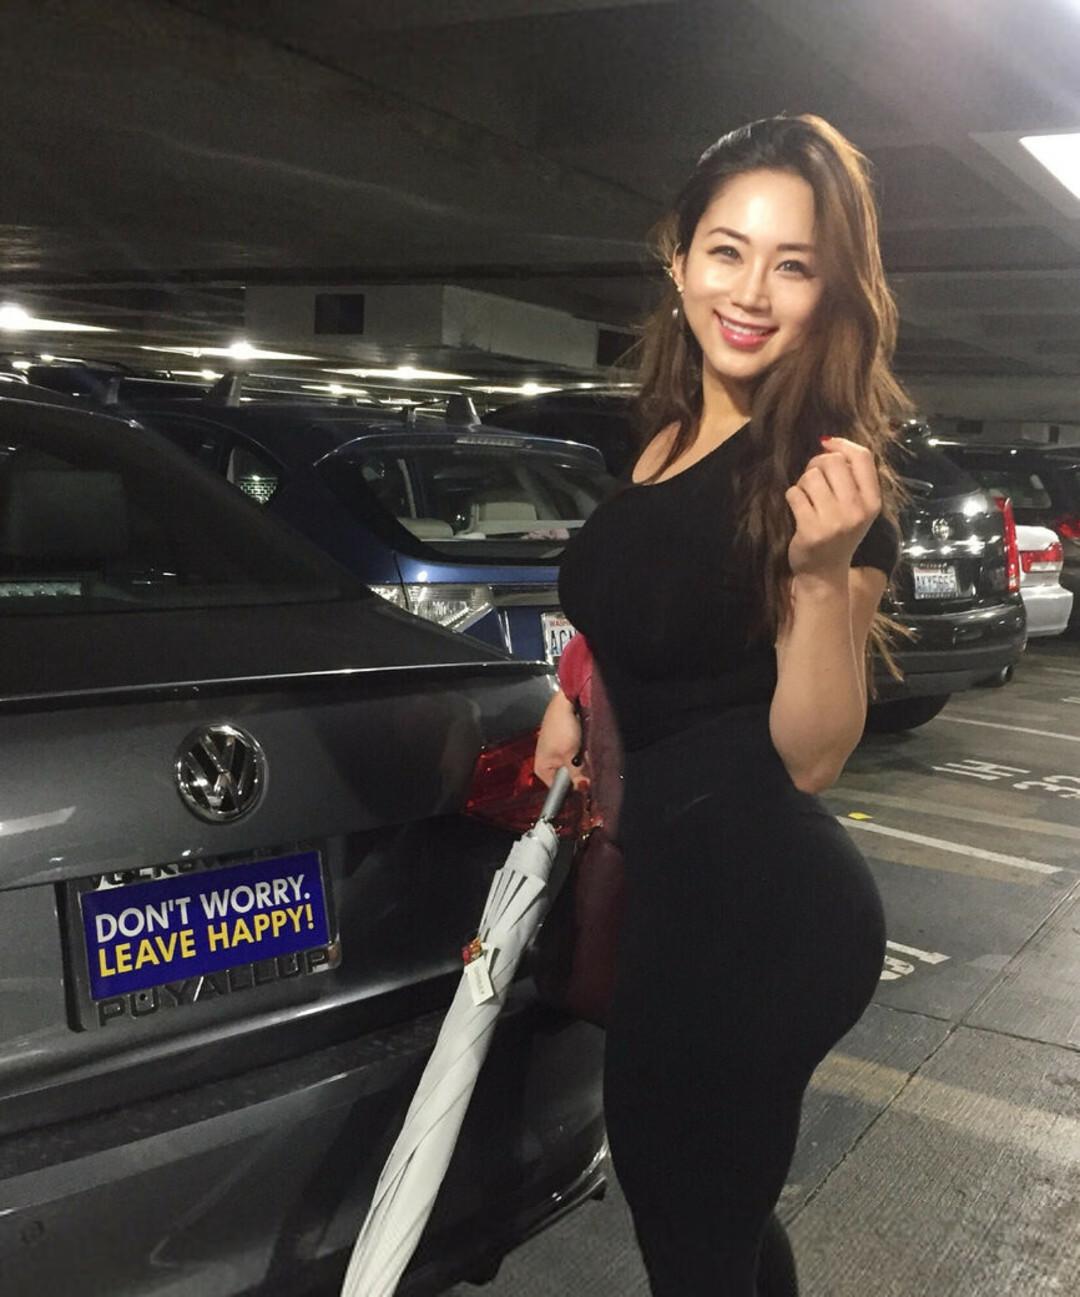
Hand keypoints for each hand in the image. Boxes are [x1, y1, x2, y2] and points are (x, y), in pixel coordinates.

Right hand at [533, 691, 590, 791]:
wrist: (565, 702)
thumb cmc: (560, 726)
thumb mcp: (570, 754)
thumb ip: (576, 774)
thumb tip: (583, 789)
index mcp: (542, 769)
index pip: (559, 790)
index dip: (573, 788)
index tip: (585, 785)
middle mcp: (548, 763)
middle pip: (569, 779)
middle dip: (580, 773)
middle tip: (583, 759)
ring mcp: (557, 754)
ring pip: (575, 767)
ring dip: (583, 762)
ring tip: (583, 749)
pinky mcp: (566, 746)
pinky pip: (577, 757)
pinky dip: (583, 753)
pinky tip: (584, 745)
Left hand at [785, 436, 881, 579]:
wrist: (824, 572)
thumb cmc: (839, 533)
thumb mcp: (857, 507)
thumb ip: (851, 477)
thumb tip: (828, 442)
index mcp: (872, 501)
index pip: (862, 457)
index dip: (842, 444)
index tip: (826, 445)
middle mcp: (857, 510)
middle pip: (832, 462)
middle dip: (816, 465)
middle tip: (813, 479)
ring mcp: (834, 521)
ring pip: (810, 476)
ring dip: (803, 483)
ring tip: (807, 498)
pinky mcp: (811, 529)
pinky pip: (794, 494)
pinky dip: (792, 498)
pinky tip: (799, 511)